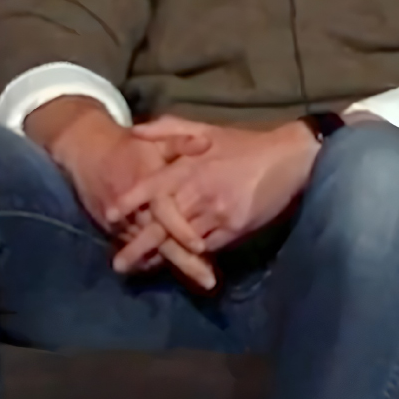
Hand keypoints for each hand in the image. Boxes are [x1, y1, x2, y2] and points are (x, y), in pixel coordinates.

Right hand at [31, 101, 215, 285]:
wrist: (85, 152)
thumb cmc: (126, 147)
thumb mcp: (153, 140)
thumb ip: (178, 141)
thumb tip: (205, 144)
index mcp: (147, 185)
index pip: (166, 214)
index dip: (182, 231)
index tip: (201, 247)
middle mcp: (135, 210)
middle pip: (161, 242)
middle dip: (184, 263)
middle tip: (207, 282)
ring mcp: (123, 224)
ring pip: (149, 251)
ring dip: (171, 267)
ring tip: (198, 283)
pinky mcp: (113, 231)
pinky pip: (137, 250)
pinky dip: (153, 262)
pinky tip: (173, 273)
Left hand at [113, 116, 321, 271]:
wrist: (289, 157)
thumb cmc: (243, 143)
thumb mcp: (204, 128)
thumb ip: (167, 129)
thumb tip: (133, 132)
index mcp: (189, 166)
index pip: (152, 186)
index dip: (130, 201)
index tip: (109, 215)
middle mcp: (199, 191)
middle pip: (162, 224)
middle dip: (139, 245)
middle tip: (118, 264)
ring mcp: (218, 211)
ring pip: (184, 240)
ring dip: (163, 257)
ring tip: (142, 270)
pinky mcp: (236, 227)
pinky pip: (209, 247)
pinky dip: (193, 257)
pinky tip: (180, 267)